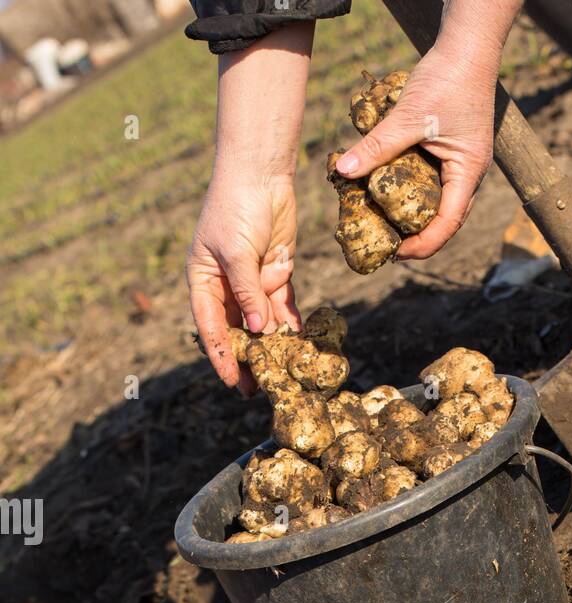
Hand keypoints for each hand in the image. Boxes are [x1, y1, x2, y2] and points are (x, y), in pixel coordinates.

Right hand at [187, 171, 299, 393]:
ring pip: (262, 322)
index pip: (210, 326)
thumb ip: (248, 291)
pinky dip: (290, 325)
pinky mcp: (277, 274)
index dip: (221, 354)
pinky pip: (283, 307)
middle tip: (257, 390)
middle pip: (237, 330)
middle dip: (247, 358)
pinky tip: (298, 346)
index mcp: (204, 280)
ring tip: (281, 374)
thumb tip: (259, 330)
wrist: (261, 174)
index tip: (231, 380)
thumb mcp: (237, 252)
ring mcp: (253, 281)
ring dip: (271, 346)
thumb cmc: (236, 208)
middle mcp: (226, 285)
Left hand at [334, 44, 496, 260]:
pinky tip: (397, 191)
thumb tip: (343, 171)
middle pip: (448, 219)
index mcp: (468, 171)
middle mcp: (471, 172)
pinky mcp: (456, 149)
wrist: (468, 44)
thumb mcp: (408, 116)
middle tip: (392, 247)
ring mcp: (465, 161)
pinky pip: (439, 181)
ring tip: (392, 226)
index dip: (424, 245)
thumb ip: (376, 146)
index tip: (398, 254)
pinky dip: (419, 193)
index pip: (449, 223)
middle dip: (421, 237)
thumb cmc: (447, 77)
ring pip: (444, 202)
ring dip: (420, 217)